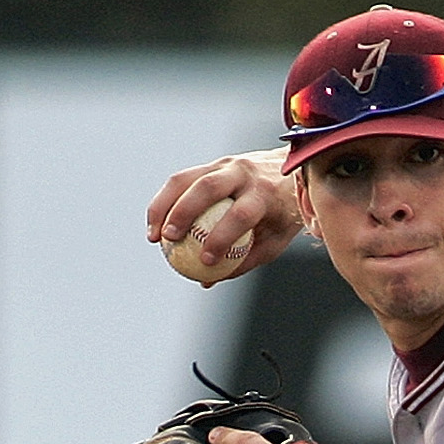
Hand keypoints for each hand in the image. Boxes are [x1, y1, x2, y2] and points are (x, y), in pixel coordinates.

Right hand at [147, 152, 303, 275]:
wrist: (291, 172)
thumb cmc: (282, 215)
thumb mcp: (274, 240)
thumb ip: (243, 260)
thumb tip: (207, 280)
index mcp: (265, 193)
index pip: (241, 214)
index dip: (221, 237)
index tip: (205, 261)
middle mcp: (244, 173)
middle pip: (208, 188)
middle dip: (184, 212)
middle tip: (168, 240)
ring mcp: (226, 164)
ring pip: (187, 179)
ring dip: (164, 205)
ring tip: (153, 235)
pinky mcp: (212, 163)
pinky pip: (182, 180)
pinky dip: (165, 200)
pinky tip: (156, 223)